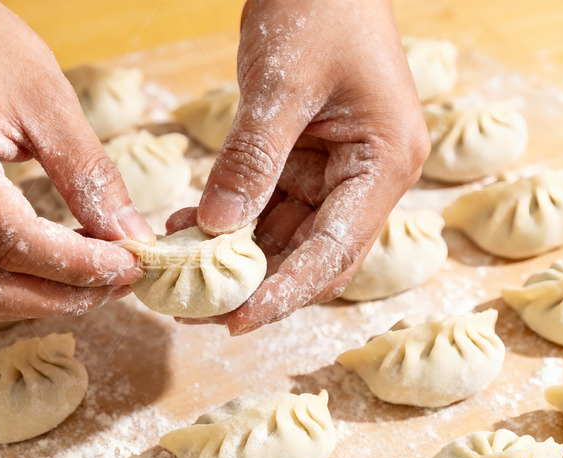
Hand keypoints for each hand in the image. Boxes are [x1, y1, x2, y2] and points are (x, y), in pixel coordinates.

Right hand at [0, 0, 153, 320]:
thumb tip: (129, 235)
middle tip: (118, 283)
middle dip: (62, 296)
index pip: (13, 242)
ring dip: (39, 297)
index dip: (78, 265)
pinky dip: (14, 280)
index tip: (130, 265)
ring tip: (94, 279)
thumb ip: (89, 172)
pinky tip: (56, 265)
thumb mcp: (47, 97)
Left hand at [168, 0, 428, 334]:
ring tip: (179, 273)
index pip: (335, 250)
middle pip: (312, 254)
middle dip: (256, 285)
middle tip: (197, 312)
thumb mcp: (281, 85)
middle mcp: (365, 177)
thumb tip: (214, 229)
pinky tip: (183, 226)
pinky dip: (228, 220)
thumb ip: (251, 159)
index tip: (237, 322)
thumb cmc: (319, 8)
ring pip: (284, 235)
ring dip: (234, 257)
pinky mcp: (304, 159)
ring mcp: (334, 170)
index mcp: (383, 164)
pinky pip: (266, 203)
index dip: (286, 292)